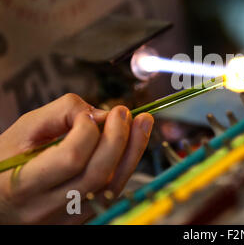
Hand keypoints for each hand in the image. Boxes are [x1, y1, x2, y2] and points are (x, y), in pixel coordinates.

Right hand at [0, 93, 152, 223]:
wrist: (0, 198)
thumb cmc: (7, 160)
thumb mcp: (23, 130)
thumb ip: (61, 113)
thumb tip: (101, 114)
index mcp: (22, 185)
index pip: (70, 158)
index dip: (86, 132)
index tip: (87, 114)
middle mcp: (45, 209)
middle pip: (97, 174)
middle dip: (117, 138)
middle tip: (123, 112)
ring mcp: (66, 219)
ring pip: (111, 187)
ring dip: (132, 151)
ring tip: (142, 123)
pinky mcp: (81, 219)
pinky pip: (112, 193)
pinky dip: (126, 166)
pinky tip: (132, 144)